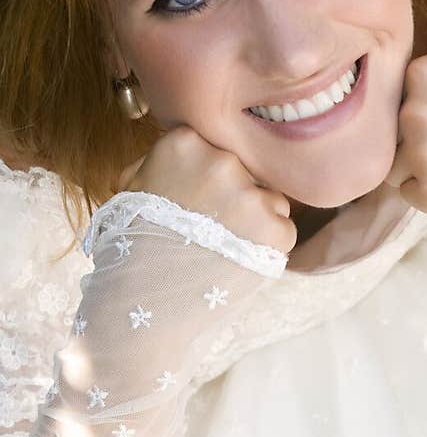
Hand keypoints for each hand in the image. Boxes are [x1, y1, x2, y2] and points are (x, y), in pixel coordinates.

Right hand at [115, 126, 297, 257]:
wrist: (142, 294)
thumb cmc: (133, 242)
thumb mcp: (134, 187)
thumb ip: (160, 162)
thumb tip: (179, 152)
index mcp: (186, 142)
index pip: (218, 151)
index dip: (211, 179)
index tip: (198, 201)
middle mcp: (222, 160)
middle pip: (247, 172)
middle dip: (236, 198)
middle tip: (212, 229)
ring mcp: (250, 195)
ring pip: (270, 200)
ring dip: (256, 221)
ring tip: (225, 247)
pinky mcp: (274, 228)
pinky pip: (283, 230)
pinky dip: (268, 247)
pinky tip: (238, 260)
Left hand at [383, 52, 426, 213]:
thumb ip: (424, 88)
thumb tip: (378, 109)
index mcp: (425, 71)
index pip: (389, 97)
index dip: (412, 112)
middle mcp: (417, 107)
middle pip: (388, 134)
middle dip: (411, 143)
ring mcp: (424, 150)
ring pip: (393, 167)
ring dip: (417, 171)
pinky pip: (408, 194)